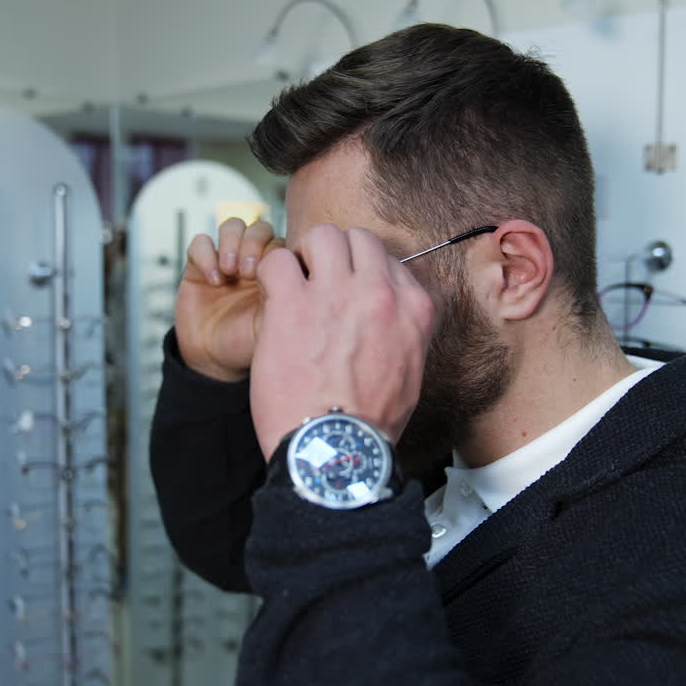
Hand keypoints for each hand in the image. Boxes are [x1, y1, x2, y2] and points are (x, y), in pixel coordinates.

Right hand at [175, 218, 284, 381]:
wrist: (214, 359)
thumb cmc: (249, 344)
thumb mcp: (277, 324)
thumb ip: (289, 298)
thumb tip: (295, 274)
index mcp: (277, 272)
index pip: (282, 242)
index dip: (277, 252)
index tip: (270, 277)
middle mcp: (253, 261)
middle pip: (259, 228)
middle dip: (254, 244)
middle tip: (248, 272)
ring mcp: (226, 261)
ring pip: (232, 226)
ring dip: (232, 242)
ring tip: (230, 271)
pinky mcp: (199, 266)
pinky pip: (201, 242)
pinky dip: (206, 254)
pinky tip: (212, 279)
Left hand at [250, 224, 436, 458]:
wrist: (337, 449)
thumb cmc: (370, 422)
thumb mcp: (411, 372)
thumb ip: (404, 333)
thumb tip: (392, 318)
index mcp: (413, 310)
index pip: (390, 262)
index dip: (363, 274)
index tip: (348, 291)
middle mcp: (379, 294)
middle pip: (358, 240)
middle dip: (336, 255)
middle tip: (318, 281)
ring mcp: (336, 295)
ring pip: (321, 236)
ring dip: (305, 256)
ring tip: (294, 283)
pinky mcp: (293, 304)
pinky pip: (277, 260)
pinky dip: (272, 274)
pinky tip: (272, 298)